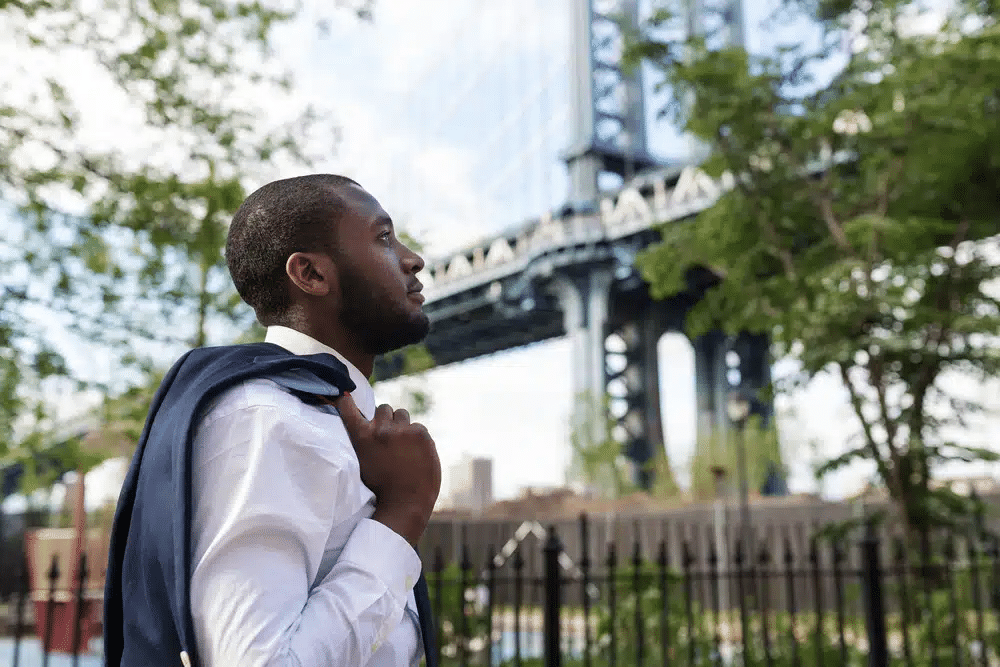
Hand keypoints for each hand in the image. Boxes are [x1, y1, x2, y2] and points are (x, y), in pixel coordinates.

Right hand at [332, 392, 440, 546]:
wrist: (406, 503)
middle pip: (383, 408)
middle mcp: (380, 430)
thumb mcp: (363, 463)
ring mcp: (402, 431)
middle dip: (386, 419)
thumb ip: (366, 442)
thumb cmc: (382, 488)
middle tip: (389, 436)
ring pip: (402, 414)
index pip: (348, 408)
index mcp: (361, 438)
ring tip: (403, 445)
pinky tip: (416, 454)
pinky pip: (418, 427)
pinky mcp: (421, 434)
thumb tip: (368, 424)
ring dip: (402, 425)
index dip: (347, 402)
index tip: (346, 398)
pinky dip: (418, 438)